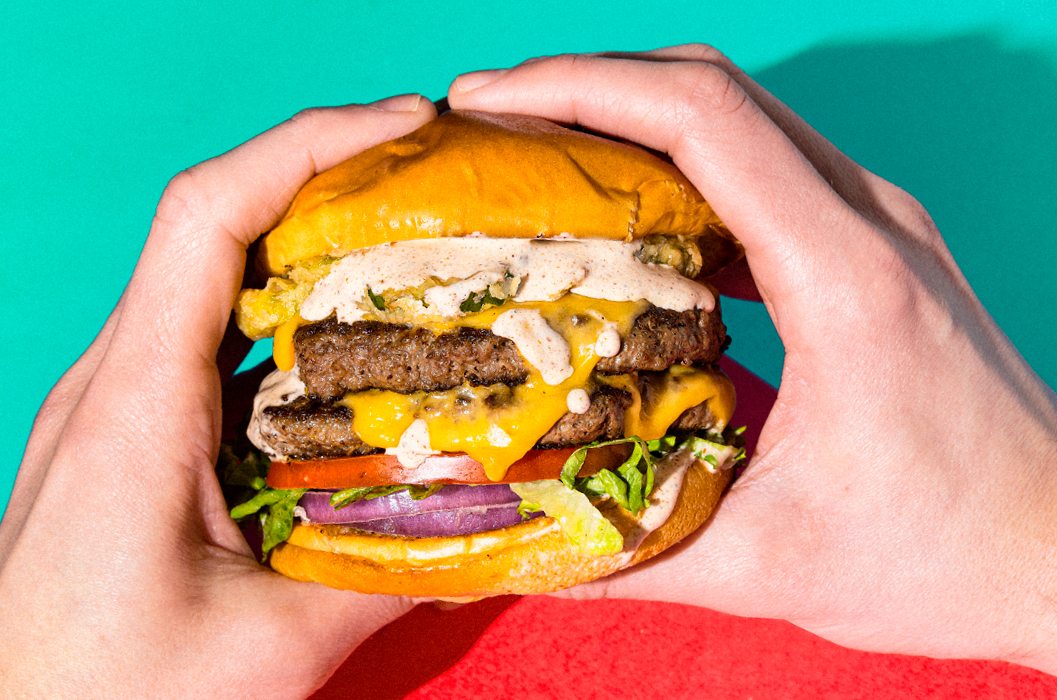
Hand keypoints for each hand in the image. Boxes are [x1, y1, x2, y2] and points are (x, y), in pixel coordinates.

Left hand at [0, 95, 436, 696]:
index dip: (306, 146)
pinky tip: (356, 347)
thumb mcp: (268, 649)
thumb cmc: (101, 699)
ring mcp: (119, 403)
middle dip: (328, 177)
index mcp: (135, 404)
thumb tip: (495, 528)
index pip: (207, 217)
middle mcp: (116, 379)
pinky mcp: (134, 434)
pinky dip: (291, 316)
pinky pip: (213, 340)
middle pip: (218, 225)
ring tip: (414, 246)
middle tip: (436, 180)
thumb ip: (388, 576)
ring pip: (216, 279)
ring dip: (312, 245)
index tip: (405, 126)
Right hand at [449, 45, 1056, 687]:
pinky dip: (687, 167)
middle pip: (715, 90)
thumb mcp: (769, 565)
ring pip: (745, 119)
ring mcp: (885, 229)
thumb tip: (514, 544)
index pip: (700, 118)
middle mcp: (872, 225)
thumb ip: (627, 556)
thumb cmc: (947, 554)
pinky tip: (634, 218)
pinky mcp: (884, 253)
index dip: (579, 88)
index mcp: (844, 279)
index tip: (487, 102)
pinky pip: (771, 170)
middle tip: (492, 124)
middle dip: (588, 86)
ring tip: (544, 156)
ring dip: (638, 117)